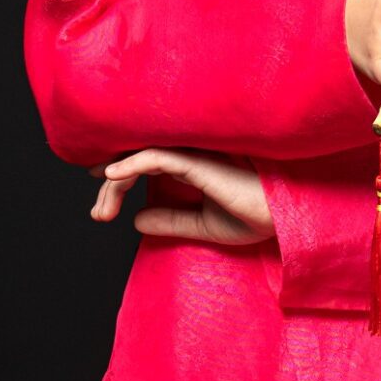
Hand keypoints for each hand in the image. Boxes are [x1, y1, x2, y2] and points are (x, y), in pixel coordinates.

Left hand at [87, 147, 274, 244]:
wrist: (283, 217)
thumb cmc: (255, 215)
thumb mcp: (204, 225)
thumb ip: (170, 221)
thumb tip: (135, 218)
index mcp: (189, 166)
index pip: (141, 166)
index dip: (116, 183)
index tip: (100, 208)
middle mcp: (187, 155)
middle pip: (134, 160)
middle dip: (109, 186)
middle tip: (97, 215)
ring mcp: (192, 155)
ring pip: (140, 158)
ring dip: (114, 182)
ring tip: (101, 211)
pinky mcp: (199, 161)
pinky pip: (156, 156)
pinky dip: (131, 165)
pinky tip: (111, 178)